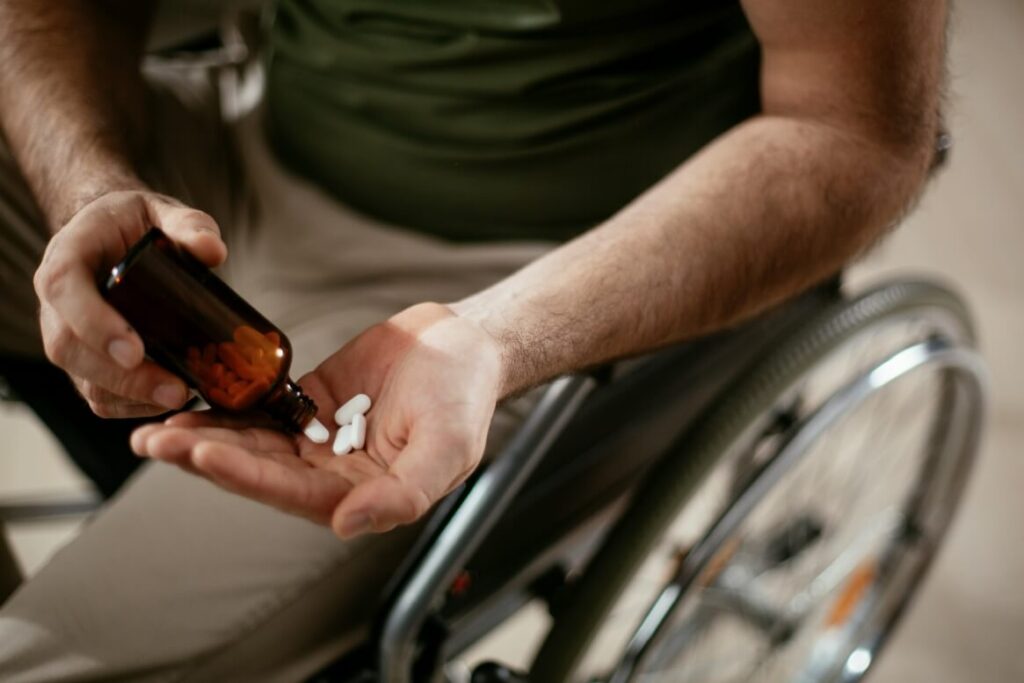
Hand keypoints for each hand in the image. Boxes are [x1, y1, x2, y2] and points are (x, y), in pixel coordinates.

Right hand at [34, 190, 226, 416]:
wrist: (117, 237)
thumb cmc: (135, 225)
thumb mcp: (162, 212)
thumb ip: (189, 225)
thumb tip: (212, 251)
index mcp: (68, 257)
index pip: (64, 289)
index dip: (94, 324)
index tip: (135, 350)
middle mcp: (57, 302)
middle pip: (70, 347)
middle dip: (121, 377)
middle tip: (174, 390)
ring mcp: (68, 336)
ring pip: (82, 379)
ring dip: (130, 397)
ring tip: (181, 398)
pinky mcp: (87, 362)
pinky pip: (98, 394)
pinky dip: (131, 406)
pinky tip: (168, 402)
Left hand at [130, 303, 505, 538]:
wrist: (465, 346)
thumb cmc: (465, 397)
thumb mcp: (447, 447)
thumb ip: (404, 492)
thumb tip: (347, 525)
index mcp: (362, 493)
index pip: (294, 492)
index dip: (248, 475)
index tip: (205, 454)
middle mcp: (333, 472)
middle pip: (260, 470)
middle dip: (207, 458)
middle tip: (157, 443)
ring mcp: (319, 437)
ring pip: (253, 442)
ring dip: (206, 436)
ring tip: (156, 431)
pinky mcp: (311, 402)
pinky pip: (263, 406)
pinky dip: (229, 404)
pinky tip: (193, 398)